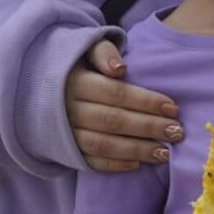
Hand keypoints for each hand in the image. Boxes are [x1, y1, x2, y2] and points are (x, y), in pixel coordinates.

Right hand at [65, 40, 182, 171]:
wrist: (36, 86)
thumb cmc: (76, 65)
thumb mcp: (85, 49)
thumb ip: (103, 52)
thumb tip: (120, 68)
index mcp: (74, 81)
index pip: (115, 93)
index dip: (145, 102)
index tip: (173, 108)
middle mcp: (67, 109)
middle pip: (113, 121)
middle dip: (148, 128)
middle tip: (177, 132)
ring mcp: (64, 133)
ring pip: (103, 145)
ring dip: (136, 150)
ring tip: (164, 153)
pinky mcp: (64, 150)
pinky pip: (89, 162)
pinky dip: (114, 165)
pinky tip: (137, 164)